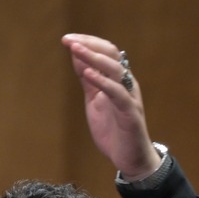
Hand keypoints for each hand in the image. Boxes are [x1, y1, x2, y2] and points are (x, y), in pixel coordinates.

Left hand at [63, 35, 161, 181]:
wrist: (131, 159)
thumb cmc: (114, 130)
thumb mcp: (95, 100)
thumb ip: (88, 80)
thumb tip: (77, 56)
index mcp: (118, 79)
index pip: (106, 51)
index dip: (88, 42)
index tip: (68, 38)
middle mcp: (127, 83)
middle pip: (112, 54)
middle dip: (90, 45)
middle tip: (69, 40)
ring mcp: (130, 97)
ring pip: (116, 69)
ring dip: (95, 57)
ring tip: (77, 50)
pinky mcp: (131, 113)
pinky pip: (118, 93)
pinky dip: (103, 81)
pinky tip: (88, 74)